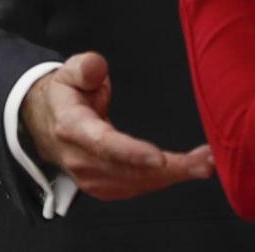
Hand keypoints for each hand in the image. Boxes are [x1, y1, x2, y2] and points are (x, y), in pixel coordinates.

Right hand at [21, 52, 212, 199]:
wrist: (49, 122)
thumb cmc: (67, 92)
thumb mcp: (70, 70)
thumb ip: (85, 67)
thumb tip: (98, 67)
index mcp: (72, 127)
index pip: (103, 144)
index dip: (131, 153)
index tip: (159, 158)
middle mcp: (81, 159)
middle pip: (128, 170)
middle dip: (169, 168)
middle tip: (204, 162)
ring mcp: (91, 177)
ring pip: (137, 183)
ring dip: (174, 176)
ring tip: (206, 163)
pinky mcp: (104, 185)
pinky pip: (137, 187)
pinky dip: (165, 181)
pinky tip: (188, 170)